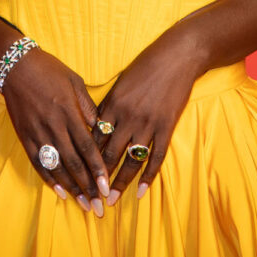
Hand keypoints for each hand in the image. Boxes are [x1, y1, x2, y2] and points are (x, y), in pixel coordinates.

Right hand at [3, 48, 109, 214]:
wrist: (16, 66)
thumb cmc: (49, 70)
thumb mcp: (75, 81)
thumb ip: (88, 106)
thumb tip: (101, 128)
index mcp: (69, 111)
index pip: (87, 146)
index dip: (97, 168)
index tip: (106, 186)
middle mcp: (54, 125)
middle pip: (73, 162)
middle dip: (87, 186)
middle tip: (99, 206)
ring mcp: (37, 133)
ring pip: (57, 166)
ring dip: (71, 188)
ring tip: (83, 204)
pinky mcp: (25, 136)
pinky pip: (38, 162)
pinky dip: (49, 179)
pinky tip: (60, 191)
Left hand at [92, 22, 199, 205]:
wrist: (178, 56)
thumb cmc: (147, 65)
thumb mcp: (122, 82)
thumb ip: (109, 104)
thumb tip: (95, 124)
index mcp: (113, 103)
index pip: (95, 137)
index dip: (85, 158)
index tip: (78, 173)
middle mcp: (128, 116)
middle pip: (109, 153)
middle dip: (99, 177)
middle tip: (91, 195)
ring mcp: (148, 123)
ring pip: (130, 160)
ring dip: (120, 182)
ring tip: (112, 200)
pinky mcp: (166, 127)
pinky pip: (156, 157)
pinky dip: (148, 176)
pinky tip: (141, 192)